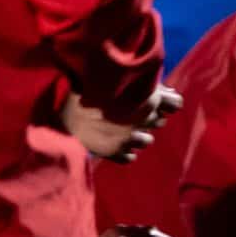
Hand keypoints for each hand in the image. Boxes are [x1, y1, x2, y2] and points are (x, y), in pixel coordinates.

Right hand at [61, 83, 182, 162]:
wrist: (60, 113)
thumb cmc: (86, 91)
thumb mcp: (112, 80)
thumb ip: (142, 84)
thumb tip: (170, 92)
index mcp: (146, 97)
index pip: (175, 103)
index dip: (164, 101)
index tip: (152, 100)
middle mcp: (144, 118)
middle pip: (159, 121)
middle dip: (147, 117)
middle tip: (126, 112)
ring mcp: (130, 137)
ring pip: (147, 140)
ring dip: (136, 135)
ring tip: (116, 128)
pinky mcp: (117, 152)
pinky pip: (131, 156)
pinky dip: (123, 151)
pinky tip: (110, 142)